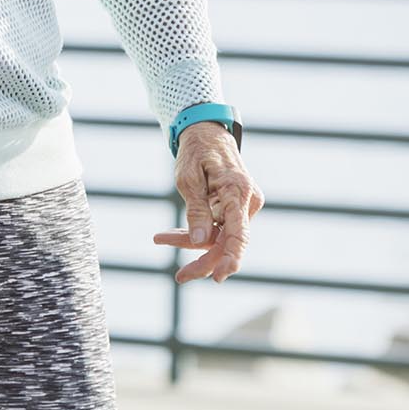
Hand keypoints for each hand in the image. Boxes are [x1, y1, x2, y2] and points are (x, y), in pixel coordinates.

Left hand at [154, 124, 264, 283]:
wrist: (206, 132)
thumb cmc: (195, 151)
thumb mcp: (187, 178)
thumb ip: (196, 210)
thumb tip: (199, 243)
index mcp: (237, 191)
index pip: (240, 234)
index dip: (231, 258)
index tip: (218, 277)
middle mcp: (247, 201)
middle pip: (229, 241)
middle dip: (204, 259)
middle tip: (180, 278)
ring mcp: (244, 205)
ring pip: (222, 235)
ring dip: (194, 242)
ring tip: (161, 238)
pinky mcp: (236, 207)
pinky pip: (219, 226)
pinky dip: (198, 231)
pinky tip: (173, 235)